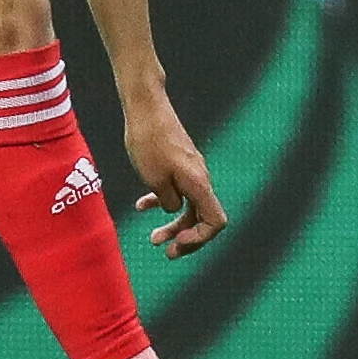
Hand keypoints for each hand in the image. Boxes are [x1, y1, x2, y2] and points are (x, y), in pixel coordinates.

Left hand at [125, 93, 224, 259]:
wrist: (146, 107)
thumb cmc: (148, 141)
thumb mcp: (154, 178)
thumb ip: (169, 200)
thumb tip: (174, 210)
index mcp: (198, 184)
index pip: (215, 221)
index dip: (200, 238)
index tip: (177, 242)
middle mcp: (200, 178)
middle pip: (202, 218)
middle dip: (186, 238)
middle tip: (166, 251)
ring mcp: (191, 170)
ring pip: (189, 206)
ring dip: (173, 224)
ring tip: (153, 238)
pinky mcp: (180, 163)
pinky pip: (178, 190)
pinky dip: (163, 201)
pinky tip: (142, 206)